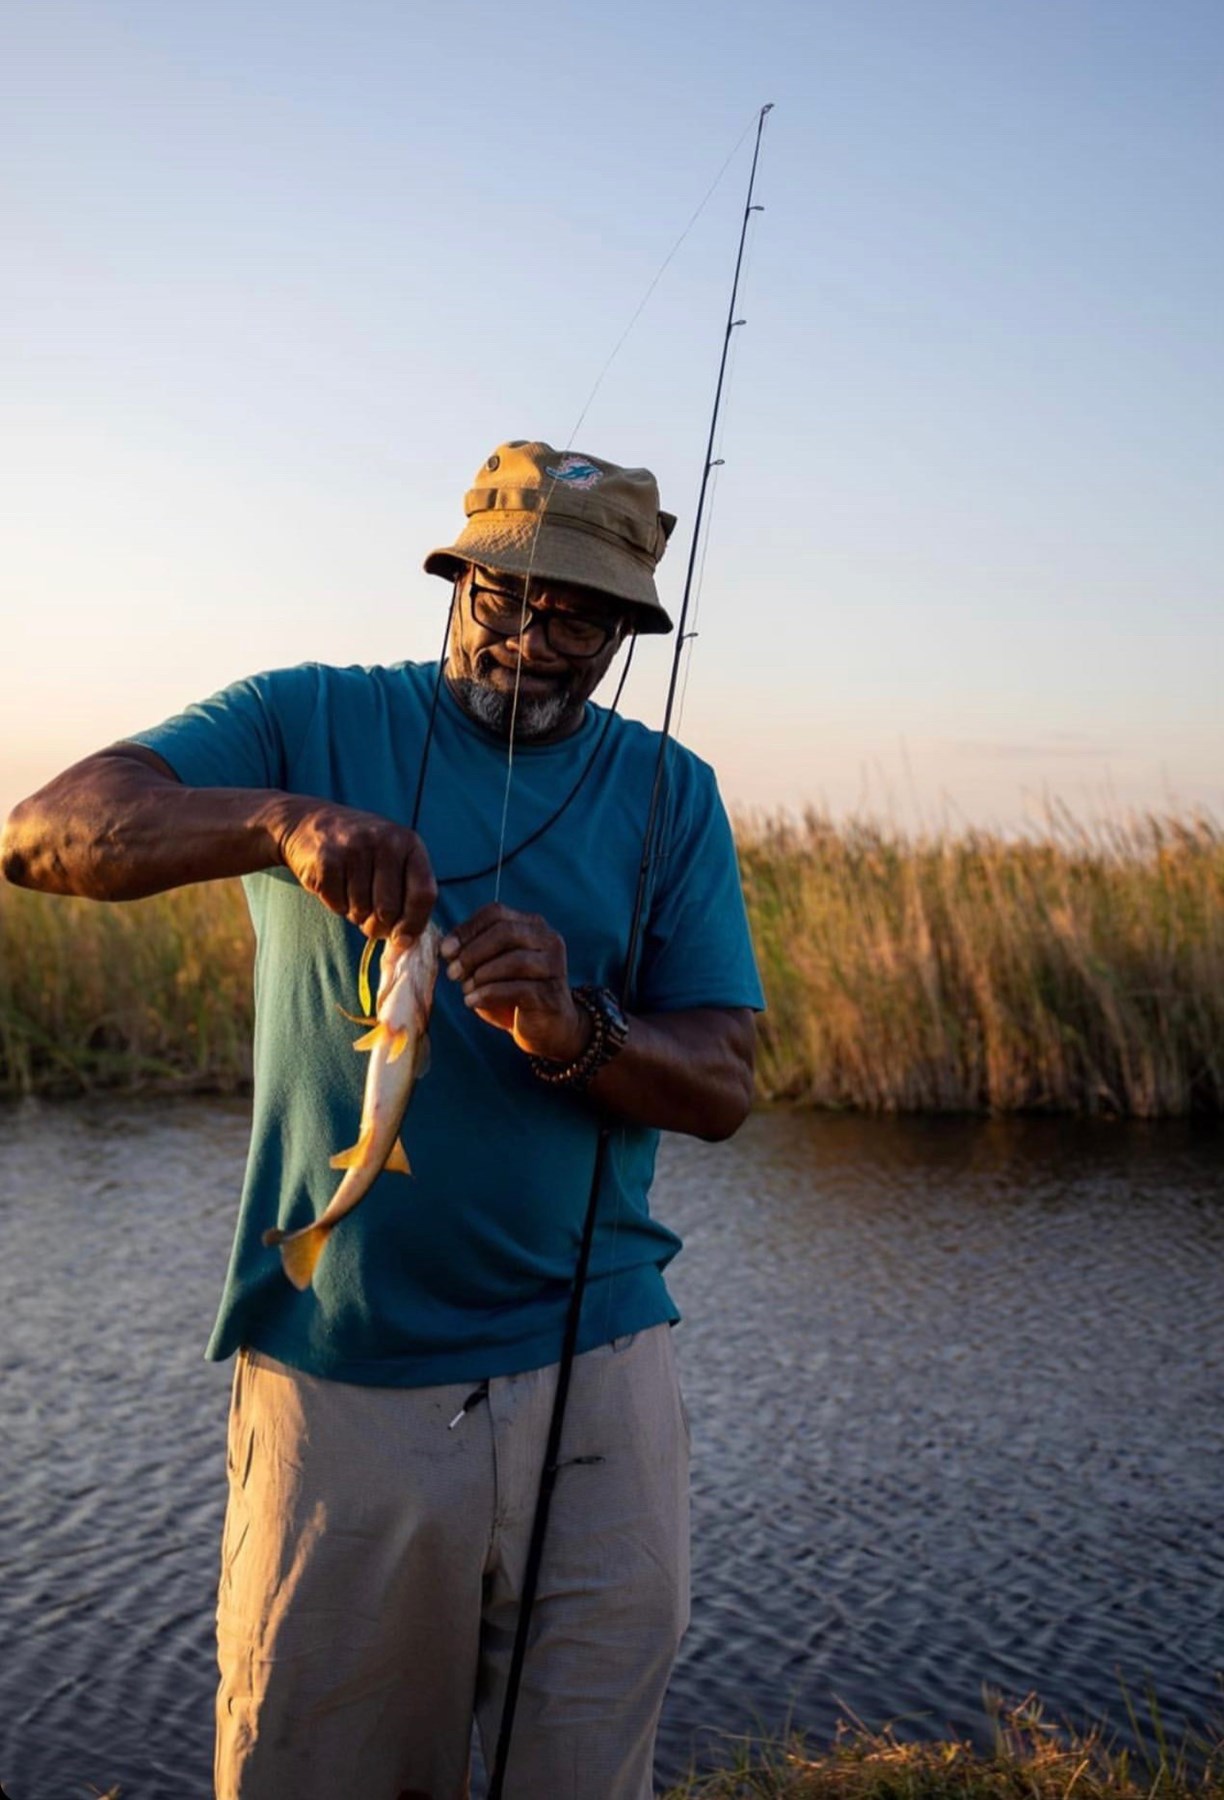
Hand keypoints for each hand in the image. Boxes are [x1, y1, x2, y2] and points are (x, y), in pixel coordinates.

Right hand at [276, 801, 436, 938]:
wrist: (308, 822)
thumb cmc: (360, 851)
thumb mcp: (392, 859)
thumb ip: (407, 894)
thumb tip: (405, 942)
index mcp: (409, 843)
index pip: (423, 894)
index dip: (414, 924)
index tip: (403, 939)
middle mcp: (385, 842)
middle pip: (389, 910)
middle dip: (378, 925)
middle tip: (369, 917)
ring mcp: (355, 848)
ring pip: (361, 911)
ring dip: (355, 913)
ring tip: (351, 892)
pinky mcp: (326, 859)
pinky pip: (337, 904)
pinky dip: (335, 904)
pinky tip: (334, 885)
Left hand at [441, 903, 592, 1060]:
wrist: (547, 1028)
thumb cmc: (513, 993)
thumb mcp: (492, 966)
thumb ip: (474, 951)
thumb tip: (447, 948)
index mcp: (532, 925)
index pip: (496, 913)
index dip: (467, 929)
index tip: (445, 951)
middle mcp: (548, 940)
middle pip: (506, 932)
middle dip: (472, 952)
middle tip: (452, 972)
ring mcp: (554, 967)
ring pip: (514, 961)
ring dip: (481, 975)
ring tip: (465, 989)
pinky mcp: (551, 995)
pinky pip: (517, 989)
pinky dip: (489, 994)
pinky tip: (472, 1002)